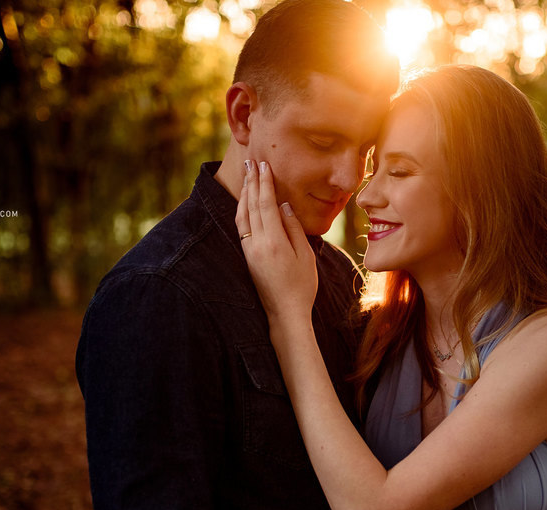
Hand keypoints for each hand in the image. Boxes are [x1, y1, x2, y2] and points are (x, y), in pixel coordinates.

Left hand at [235, 160, 316, 323]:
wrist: (285, 313)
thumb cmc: (301, 286)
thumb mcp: (305, 255)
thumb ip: (294, 228)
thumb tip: (283, 205)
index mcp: (273, 242)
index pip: (266, 204)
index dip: (264, 183)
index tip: (264, 165)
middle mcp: (256, 244)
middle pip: (251, 205)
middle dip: (251, 182)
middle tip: (251, 161)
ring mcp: (248, 250)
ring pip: (242, 215)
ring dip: (244, 193)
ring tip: (247, 175)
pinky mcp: (246, 256)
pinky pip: (241, 226)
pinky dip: (243, 209)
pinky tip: (245, 201)